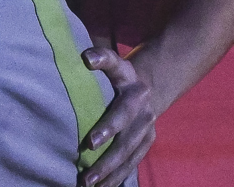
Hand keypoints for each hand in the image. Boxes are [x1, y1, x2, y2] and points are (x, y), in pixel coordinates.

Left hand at [81, 47, 155, 185]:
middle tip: (85, 172)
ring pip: (128, 156)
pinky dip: (117, 177)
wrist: (148, 85)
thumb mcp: (114, 62)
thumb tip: (86, 57)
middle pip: (124, 140)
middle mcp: (143, 113)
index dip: (107, 126)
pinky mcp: (146, 143)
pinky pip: (131, 163)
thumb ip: (102, 58)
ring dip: (109, 172)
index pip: (120, 110)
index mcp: (134, 91)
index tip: (90, 142)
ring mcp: (147, 131)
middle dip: (106, 158)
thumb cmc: (119, 75)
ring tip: (88, 183)